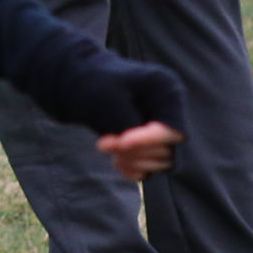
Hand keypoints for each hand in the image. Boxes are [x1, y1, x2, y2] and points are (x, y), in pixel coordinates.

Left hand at [67, 53, 186, 179]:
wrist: (80, 82)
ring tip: (106, 147)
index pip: (172, 128)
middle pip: (171, 149)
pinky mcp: (153, 145)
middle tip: (102, 144)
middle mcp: (171, 111)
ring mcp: (164, 129)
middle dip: (136, 151)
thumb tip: (135, 149)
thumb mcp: (108, 99)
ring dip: (135, 161)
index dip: (148, 140)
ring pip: (164, 162)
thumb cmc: (94, 83)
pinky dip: (134, 169)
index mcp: (168, 91)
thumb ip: (126, 123)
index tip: (120, 143)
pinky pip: (152, 169)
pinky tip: (117, 161)